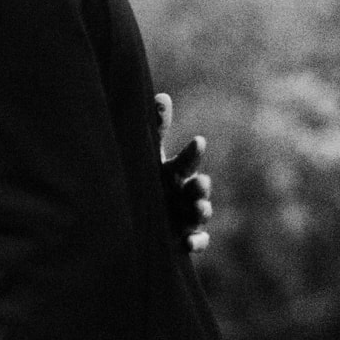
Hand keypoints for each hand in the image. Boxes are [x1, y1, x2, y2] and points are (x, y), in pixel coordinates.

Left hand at [155, 93, 211, 253]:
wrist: (138, 214)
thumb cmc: (145, 178)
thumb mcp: (147, 154)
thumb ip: (156, 129)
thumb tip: (161, 96)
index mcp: (175, 172)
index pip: (186, 161)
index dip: (192, 152)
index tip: (197, 141)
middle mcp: (184, 194)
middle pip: (198, 189)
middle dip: (201, 186)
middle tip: (200, 182)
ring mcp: (186, 217)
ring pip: (200, 213)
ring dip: (201, 211)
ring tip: (198, 209)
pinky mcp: (184, 238)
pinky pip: (196, 242)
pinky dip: (196, 243)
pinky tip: (189, 243)